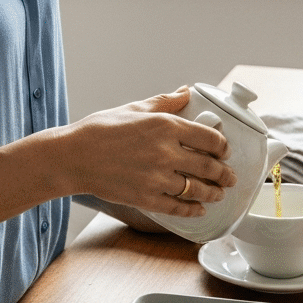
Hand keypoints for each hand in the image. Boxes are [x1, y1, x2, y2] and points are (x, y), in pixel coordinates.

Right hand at [57, 87, 236, 216]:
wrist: (73, 156)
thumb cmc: (100, 129)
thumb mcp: (134, 108)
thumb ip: (165, 102)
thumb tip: (186, 92)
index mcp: (166, 126)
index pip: (210, 138)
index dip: (223, 147)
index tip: (225, 150)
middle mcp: (166, 152)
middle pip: (209, 166)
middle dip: (224, 174)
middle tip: (230, 177)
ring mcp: (157, 177)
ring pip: (197, 189)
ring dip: (213, 193)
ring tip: (219, 194)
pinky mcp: (146, 198)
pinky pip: (177, 207)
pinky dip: (192, 210)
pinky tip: (199, 210)